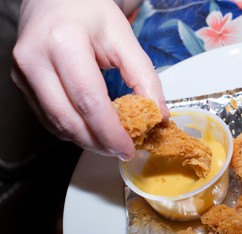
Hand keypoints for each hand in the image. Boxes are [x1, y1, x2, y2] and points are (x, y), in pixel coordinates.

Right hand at [12, 0, 168, 159]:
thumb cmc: (88, 12)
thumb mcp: (123, 37)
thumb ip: (144, 76)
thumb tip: (159, 115)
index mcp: (63, 43)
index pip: (89, 100)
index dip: (110, 131)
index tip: (128, 148)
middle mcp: (35, 60)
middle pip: (69, 119)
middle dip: (99, 143)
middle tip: (121, 150)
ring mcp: (23, 74)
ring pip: (57, 124)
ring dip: (87, 140)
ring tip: (110, 142)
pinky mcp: (21, 83)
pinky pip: (49, 118)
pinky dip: (73, 130)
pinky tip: (91, 130)